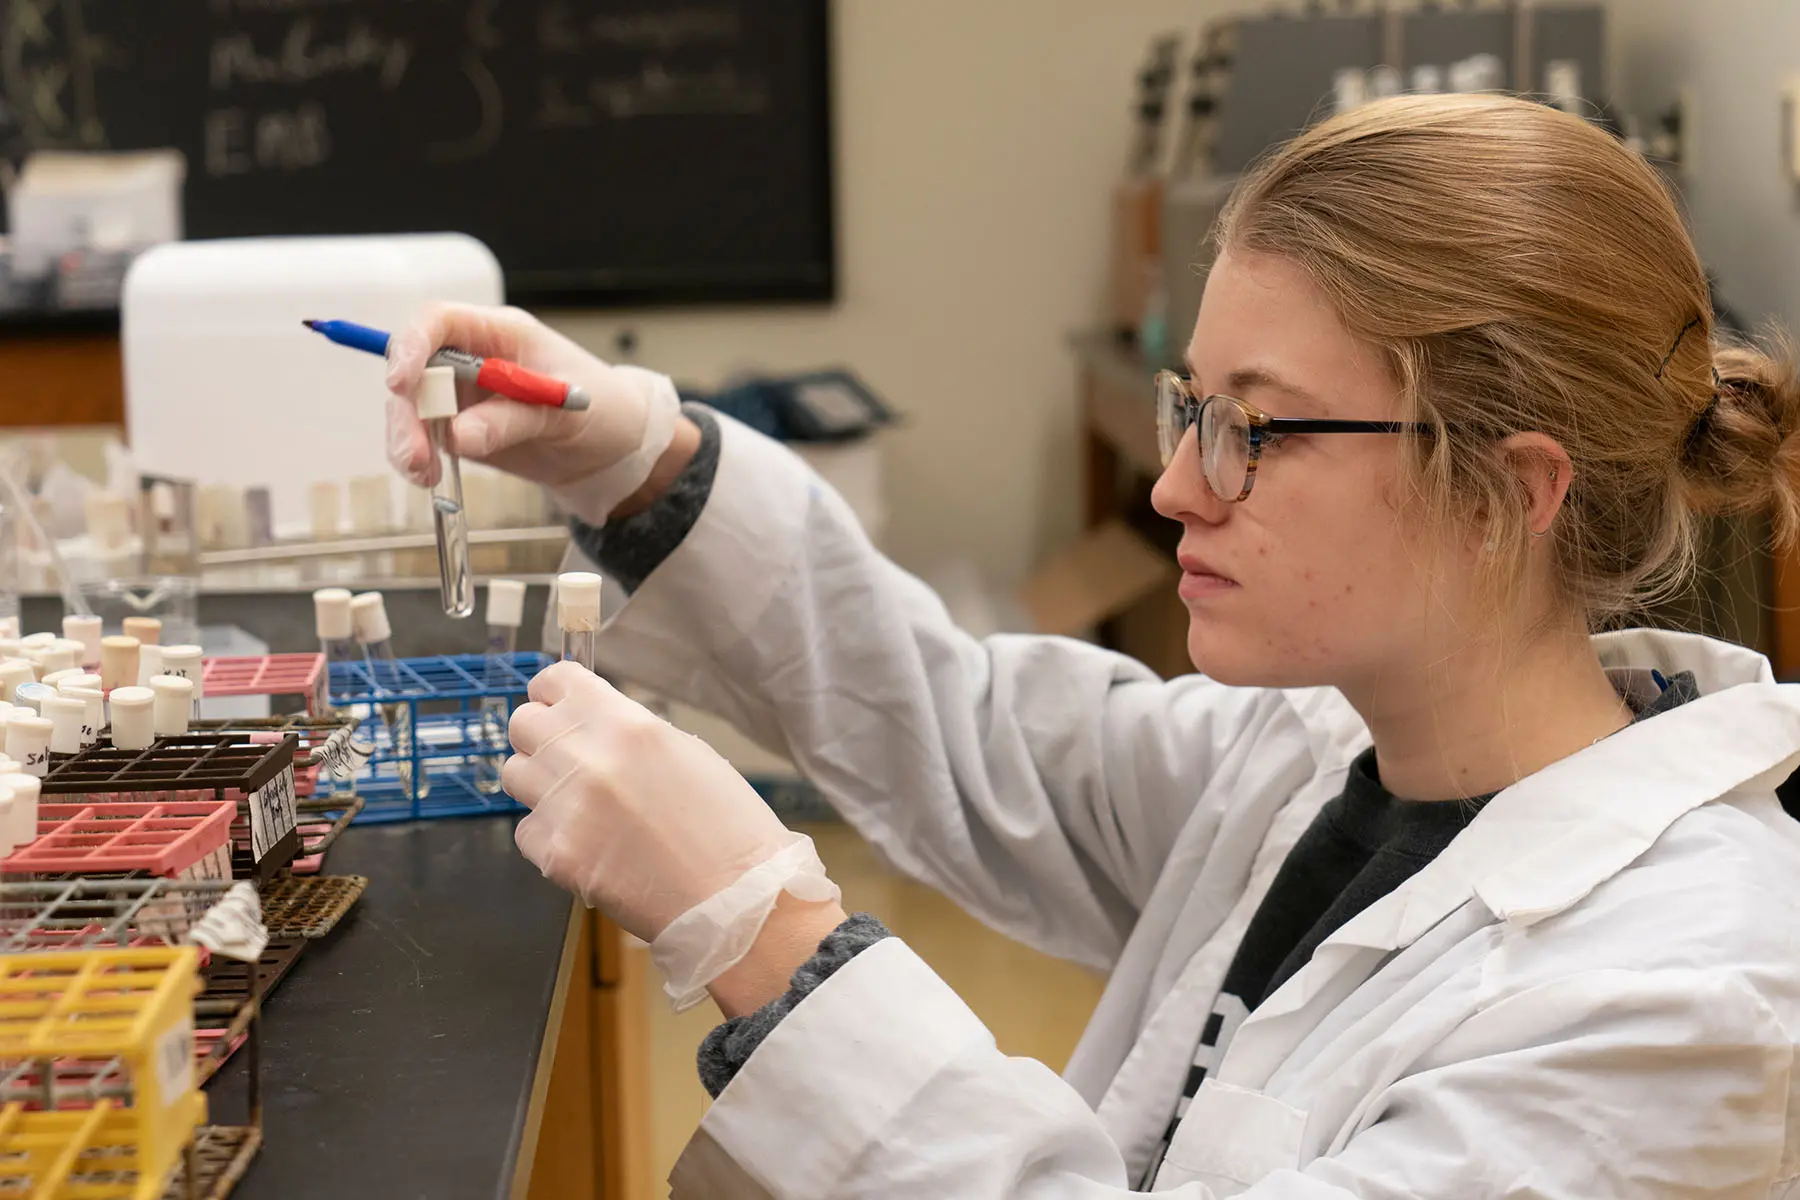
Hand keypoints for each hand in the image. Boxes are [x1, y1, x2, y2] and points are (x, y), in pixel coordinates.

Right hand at [384, 303, 680, 523]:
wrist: (616, 449)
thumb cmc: (603, 409)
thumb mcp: (565, 411)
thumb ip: (512, 420)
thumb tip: (458, 436)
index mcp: (500, 333)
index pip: (439, 321)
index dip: (411, 344)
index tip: (400, 382)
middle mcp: (472, 358)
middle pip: (415, 369)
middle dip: (406, 410)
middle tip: (414, 452)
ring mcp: (462, 393)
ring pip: (411, 407)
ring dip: (406, 438)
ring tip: (422, 473)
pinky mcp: (460, 428)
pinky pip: (424, 437)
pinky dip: (417, 457)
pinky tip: (428, 477)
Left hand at [503, 662, 802, 943]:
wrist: (736, 899)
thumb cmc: (728, 825)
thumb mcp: (686, 752)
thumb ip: (629, 734)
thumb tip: (592, 727)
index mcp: (626, 725)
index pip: (555, 681)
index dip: (552, 693)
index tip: (556, 705)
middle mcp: (587, 759)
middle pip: (521, 723)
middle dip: (539, 736)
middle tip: (562, 756)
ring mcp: (566, 808)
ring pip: (513, 775)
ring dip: (538, 783)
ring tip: (574, 802)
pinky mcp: (555, 856)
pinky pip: (526, 830)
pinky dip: (548, 834)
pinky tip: (585, 843)